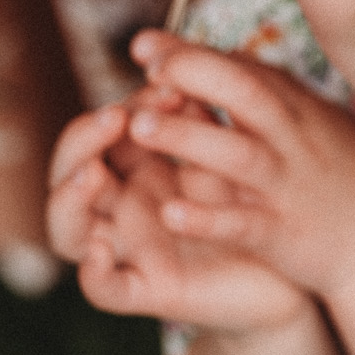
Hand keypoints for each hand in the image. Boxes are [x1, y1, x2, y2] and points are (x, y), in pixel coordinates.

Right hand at [46, 88, 315, 334]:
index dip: (122, 106)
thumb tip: (181, 63)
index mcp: (135, 169)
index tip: (163, 83)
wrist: (287, 274)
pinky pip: (103, 289)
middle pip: (68, 171)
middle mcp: (120, 208)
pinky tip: (101, 252)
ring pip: (67, 229)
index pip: (103, 132)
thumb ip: (199, 118)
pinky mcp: (146, 291)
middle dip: (81, 141)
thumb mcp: (225, 156)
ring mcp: (127, 250)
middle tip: (114, 118)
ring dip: (69, 200)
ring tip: (91, 176)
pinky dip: (93, 273)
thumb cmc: (250, 205)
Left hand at [125, 29, 354, 299]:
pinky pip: (242, 223)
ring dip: (188, 137)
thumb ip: (270, 94)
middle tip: (147, 71)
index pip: (243, 69)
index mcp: (298, 111)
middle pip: (246, 94)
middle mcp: (294, 141)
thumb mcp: (315, 125)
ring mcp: (288, 186)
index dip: (192, 54)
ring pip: (238, 154)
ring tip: (139, 126)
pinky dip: (207, 218)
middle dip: (195, 74)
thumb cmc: (339, 180)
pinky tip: (168, 213)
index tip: (145, 45)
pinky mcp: (283, 234)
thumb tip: (219, 57)